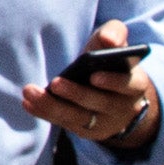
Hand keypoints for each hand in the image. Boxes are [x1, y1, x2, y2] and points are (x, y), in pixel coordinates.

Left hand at [26, 28, 158, 151]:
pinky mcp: (86, 130)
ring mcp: (104, 122)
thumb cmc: (110, 61)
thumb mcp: (115, 44)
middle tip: (55, 83)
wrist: (113, 93)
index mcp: (135, 83)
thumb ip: (114, 33)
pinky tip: (28, 102)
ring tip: (31, 92)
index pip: (129, 84)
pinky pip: (64, 123)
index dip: (113, 82)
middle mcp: (123, 107)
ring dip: (53, 106)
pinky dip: (45, 113)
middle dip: (76, 94)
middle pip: (100, 103)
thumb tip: (109, 39)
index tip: (94, 76)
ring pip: (79, 117)